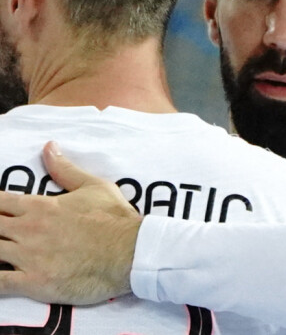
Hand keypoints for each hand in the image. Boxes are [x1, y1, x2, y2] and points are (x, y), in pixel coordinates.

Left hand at [0, 141, 142, 303]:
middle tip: (3, 228)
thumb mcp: (93, 186)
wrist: (128, 251)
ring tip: (2, 248)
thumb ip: (65, 169)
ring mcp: (28, 257)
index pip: (1, 201)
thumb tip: (49, 147)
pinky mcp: (34, 283)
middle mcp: (28, 230)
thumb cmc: (113, 218)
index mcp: (40, 206)